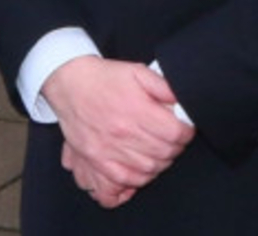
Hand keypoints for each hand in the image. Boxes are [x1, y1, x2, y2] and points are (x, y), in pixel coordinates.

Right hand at [42, 56, 194, 207]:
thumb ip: (163, 86)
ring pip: (146, 172)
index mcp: (136, 110)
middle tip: (174, 140)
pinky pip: (118, 185)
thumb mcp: (138, 71)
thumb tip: (182, 100)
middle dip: (175, 148)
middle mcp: (123, 134)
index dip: (186, 132)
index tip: (186, 129)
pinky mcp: (95, 162)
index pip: (174, 133)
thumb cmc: (105, 78)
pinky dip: (133, 183)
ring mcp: (108, 152)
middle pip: (163, 154)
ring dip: (159, 165)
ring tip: (159, 152)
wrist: (70, 85)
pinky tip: (139, 172)